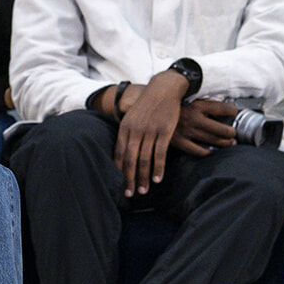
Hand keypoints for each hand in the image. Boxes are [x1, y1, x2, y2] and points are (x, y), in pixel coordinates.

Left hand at [113, 71, 187, 195]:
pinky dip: (159, 168)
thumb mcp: (132, 117)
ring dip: (144, 177)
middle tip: (130, 194)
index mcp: (125, 128)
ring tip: (144, 190)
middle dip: (129, 179)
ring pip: (144, 159)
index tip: (118, 184)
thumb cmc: (147, 105)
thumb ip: (127, 134)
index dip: (118, 171)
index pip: (118, 153)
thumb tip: (122, 153)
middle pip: (130, 160)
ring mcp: (150, 131)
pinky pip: (160, 154)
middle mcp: (135, 130)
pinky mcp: (165, 131)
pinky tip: (158, 179)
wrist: (163, 89)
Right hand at [172, 97, 238, 156]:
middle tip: (234, 133)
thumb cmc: (174, 106)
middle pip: (221, 129)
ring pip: (213, 141)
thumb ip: (204, 104)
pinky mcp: (180, 142)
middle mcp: (194, 118)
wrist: (152, 112)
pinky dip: (208, 152)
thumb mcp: (189, 100)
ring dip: (224, 143)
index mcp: (198, 105)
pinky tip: (213, 150)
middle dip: (231, 132)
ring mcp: (187, 131)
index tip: (235, 113)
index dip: (232, 111)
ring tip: (229, 143)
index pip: (223, 108)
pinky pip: (199, 151)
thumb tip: (223, 107)